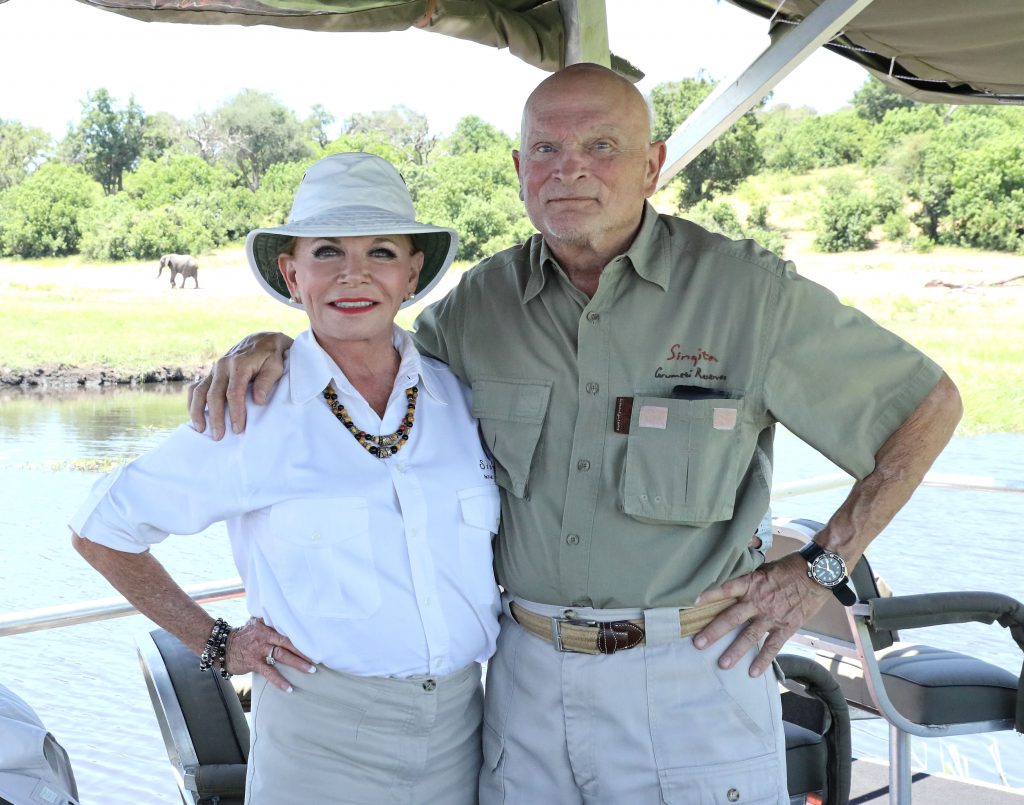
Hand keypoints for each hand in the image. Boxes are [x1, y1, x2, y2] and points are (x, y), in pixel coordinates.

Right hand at [188, 332, 292, 439]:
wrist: (263, 340)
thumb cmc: (272, 356)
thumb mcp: (276, 366)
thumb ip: (266, 382)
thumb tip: (258, 401)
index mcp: (239, 364)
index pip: (234, 393)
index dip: (235, 412)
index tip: (238, 429)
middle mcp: (222, 366)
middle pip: (214, 395)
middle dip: (216, 417)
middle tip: (219, 436)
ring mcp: (214, 369)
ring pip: (199, 391)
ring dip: (198, 412)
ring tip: (202, 429)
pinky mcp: (211, 373)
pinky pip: (196, 388)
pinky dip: (193, 402)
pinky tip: (195, 417)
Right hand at [225, 617, 315, 692]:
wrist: (222, 646)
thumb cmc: (244, 635)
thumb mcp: (256, 623)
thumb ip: (270, 621)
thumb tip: (288, 616)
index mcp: (267, 626)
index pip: (288, 629)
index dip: (302, 636)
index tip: (316, 641)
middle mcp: (265, 636)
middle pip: (288, 642)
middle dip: (304, 650)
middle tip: (318, 657)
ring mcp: (259, 650)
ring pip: (282, 656)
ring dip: (297, 663)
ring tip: (310, 670)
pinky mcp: (254, 663)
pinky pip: (269, 672)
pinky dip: (280, 681)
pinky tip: (289, 688)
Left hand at [692, 553, 829, 676]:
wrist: (818, 573)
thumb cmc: (790, 568)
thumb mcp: (765, 567)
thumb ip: (748, 577)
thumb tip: (730, 579)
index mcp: (752, 583)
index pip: (726, 588)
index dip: (709, 595)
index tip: (692, 603)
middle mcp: (759, 600)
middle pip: (732, 617)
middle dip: (714, 631)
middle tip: (698, 643)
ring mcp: (772, 616)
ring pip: (750, 636)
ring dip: (735, 651)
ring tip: (722, 664)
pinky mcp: (787, 627)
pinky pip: (773, 646)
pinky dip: (763, 660)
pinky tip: (753, 672)